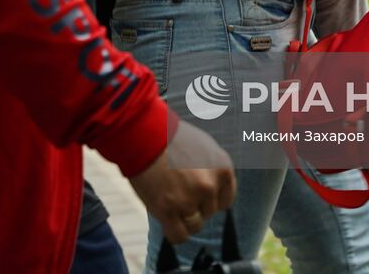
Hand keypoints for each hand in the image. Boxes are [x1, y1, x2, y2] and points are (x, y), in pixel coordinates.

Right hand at [128, 119, 235, 243]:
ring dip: (183, 217)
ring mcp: (189, 200)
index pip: (225, 201)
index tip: (196, 192)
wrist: (143, 132)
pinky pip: (179, 236)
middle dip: (194, 204)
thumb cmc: (169, 136)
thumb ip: (213, 169)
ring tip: (169, 198)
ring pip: (194, 225)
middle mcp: (210, 186)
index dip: (209, 199)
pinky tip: (166, 219)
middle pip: (208, 212)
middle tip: (176, 188)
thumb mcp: (203, 146)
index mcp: (222, 169)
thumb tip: (214, 188)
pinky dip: (174, 231)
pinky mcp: (168, 210)